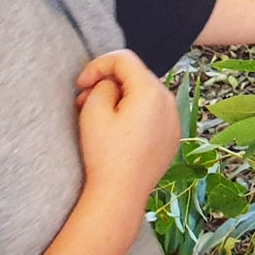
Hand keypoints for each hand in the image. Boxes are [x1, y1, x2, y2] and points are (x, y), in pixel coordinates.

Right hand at [73, 50, 182, 225]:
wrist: (121, 194)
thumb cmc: (105, 154)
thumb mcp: (94, 112)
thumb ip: (102, 85)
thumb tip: (112, 84)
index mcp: (151, 91)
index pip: (123, 59)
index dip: (97, 66)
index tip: (80, 84)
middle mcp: (168, 101)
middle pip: (135, 77)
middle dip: (108, 83)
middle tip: (83, 101)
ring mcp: (174, 119)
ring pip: (144, 95)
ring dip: (120, 98)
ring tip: (98, 118)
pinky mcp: (171, 136)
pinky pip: (152, 114)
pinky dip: (134, 114)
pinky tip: (117, 132)